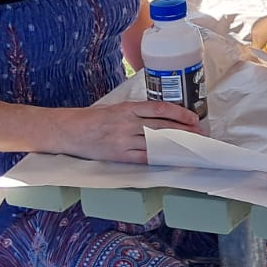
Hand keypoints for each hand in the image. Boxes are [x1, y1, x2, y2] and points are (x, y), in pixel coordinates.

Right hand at [60, 100, 203, 163]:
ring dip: (176, 144)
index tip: (193, 117)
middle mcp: (126, 123)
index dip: (179, 113)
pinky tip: (172, 158)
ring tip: (191, 146)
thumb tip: (161, 116)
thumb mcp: (114, 108)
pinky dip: (159, 158)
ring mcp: (122, 140)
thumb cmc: (91, 118)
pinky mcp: (118, 155)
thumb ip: (135, 112)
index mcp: (127, 108)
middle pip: (162, 126)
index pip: (159, 108)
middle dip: (184, 130)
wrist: (66, 131)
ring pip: (156, 142)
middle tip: (200, 133)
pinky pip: (144, 157)